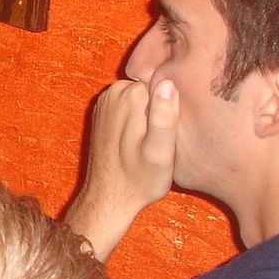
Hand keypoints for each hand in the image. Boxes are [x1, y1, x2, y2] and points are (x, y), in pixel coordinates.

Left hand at [65, 78, 177, 259]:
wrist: (109, 198)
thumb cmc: (139, 180)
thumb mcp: (160, 152)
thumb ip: (164, 116)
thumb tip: (167, 83)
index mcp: (130, 96)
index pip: (166, 81)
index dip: (174, 105)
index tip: (171, 130)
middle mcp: (114, 92)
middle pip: (152, 88)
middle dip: (160, 110)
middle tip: (161, 140)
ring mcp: (106, 101)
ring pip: (142, 96)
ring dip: (150, 116)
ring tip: (149, 142)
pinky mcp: (103, 112)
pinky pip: (130, 105)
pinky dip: (137, 119)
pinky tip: (138, 140)